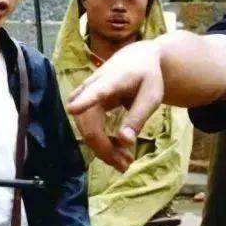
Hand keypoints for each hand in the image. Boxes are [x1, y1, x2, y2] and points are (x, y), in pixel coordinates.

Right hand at [66, 40, 164, 170]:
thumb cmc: (147, 77)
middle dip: (104, 148)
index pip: (96, 90)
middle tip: (126, 165)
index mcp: (112, 80)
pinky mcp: (84, 104)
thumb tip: (126, 141)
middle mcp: (93, 86)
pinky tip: (116, 149)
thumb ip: (138, 116)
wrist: (136, 60)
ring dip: (102, 148)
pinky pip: (87, 128)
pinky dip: (100, 142)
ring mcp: (85, 95)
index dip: (84, 100)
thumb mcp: (152, 96)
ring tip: (124, 160)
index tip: (73, 108)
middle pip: (90, 123)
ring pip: (86, 129)